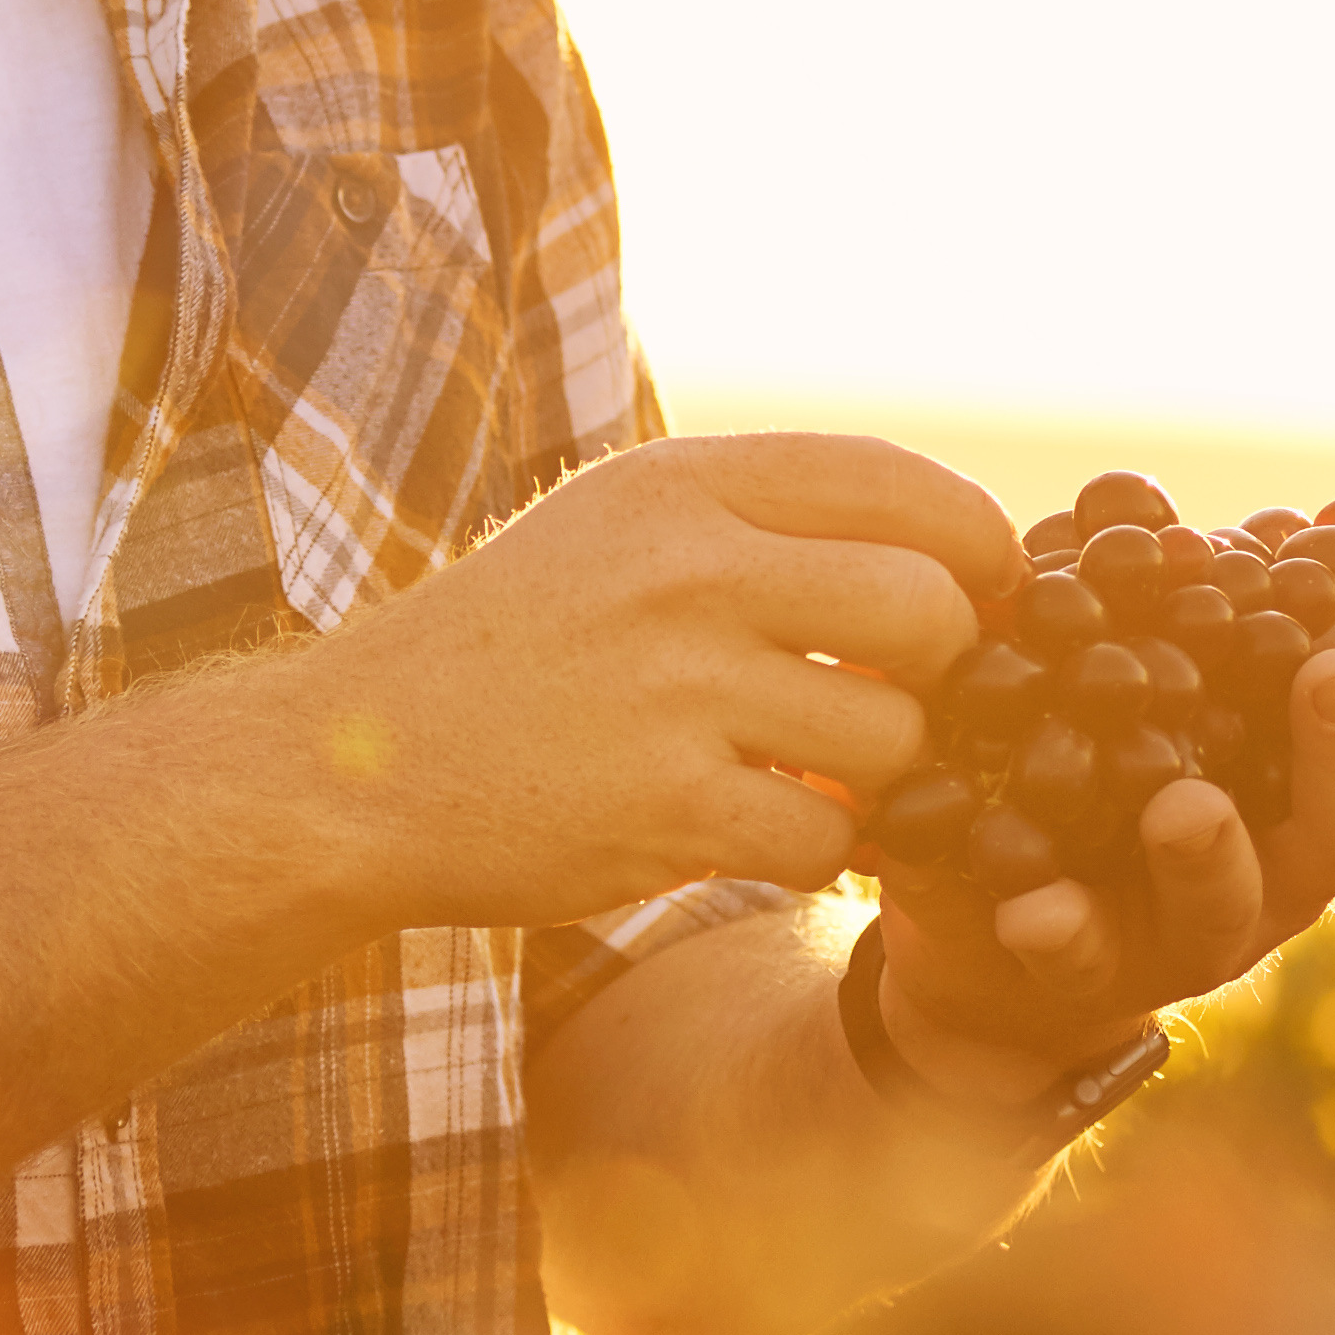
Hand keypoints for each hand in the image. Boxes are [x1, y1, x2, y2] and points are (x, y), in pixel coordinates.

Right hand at [278, 434, 1013, 932]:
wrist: (355, 768)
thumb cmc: (517, 646)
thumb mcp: (622, 529)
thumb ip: (769, 523)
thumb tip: (956, 557)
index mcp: (684, 485)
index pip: (902, 484)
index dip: (976, 546)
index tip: (980, 595)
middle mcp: (687, 571)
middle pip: (929, 609)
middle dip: (942, 669)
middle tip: (892, 698)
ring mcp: (677, 692)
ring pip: (895, 736)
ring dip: (877, 774)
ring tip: (808, 770)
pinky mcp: (668, 811)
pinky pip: (830, 838)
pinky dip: (815, 850)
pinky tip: (759, 830)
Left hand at [865, 595, 1334, 1099]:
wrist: (990, 928)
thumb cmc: (1125, 772)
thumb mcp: (1194, 671)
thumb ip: (1283, 601)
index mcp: (1299, 804)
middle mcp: (1261, 879)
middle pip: (1331, 836)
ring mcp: (1171, 936)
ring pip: (1213, 908)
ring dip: (1206, 853)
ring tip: (1187, 804)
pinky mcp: (1067, 971)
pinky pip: (1069, 957)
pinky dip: (1059, 931)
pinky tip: (1030, 908)